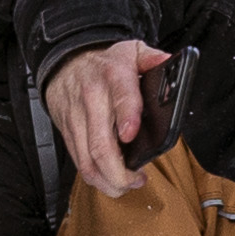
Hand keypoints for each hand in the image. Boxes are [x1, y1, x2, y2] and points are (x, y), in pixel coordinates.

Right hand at [45, 40, 171, 201]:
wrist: (65, 62)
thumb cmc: (104, 63)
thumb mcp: (131, 50)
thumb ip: (152, 58)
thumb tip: (169, 63)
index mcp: (114, 76)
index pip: (121, 96)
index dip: (126, 116)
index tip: (131, 135)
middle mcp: (93, 99)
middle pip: (100, 144)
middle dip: (119, 172)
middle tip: (137, 180)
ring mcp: (77, 119)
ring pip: (87, 161)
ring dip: (107, 181)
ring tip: (126, 185)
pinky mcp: (68, 133)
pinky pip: (79, 162)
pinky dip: (95, 177)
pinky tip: (110, 179)